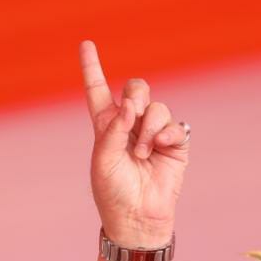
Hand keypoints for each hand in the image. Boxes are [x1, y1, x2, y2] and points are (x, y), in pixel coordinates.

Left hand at [80, 40, 188, 246]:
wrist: (137, 217)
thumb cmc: (112, 191)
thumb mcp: (103, 159)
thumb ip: (113, 128)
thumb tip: (130, 105)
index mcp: (105, 126)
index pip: (97, 90)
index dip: (92, 67)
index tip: (86, 44)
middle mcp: (129, 125)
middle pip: (136, 89)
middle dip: (135, 95)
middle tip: (131, 114)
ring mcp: (153, 133)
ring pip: (156, 107)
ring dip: (148, 127)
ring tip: (142, 152)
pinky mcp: (175, 144)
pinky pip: (175, 125)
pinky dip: (166, 136)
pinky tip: (159, 150)